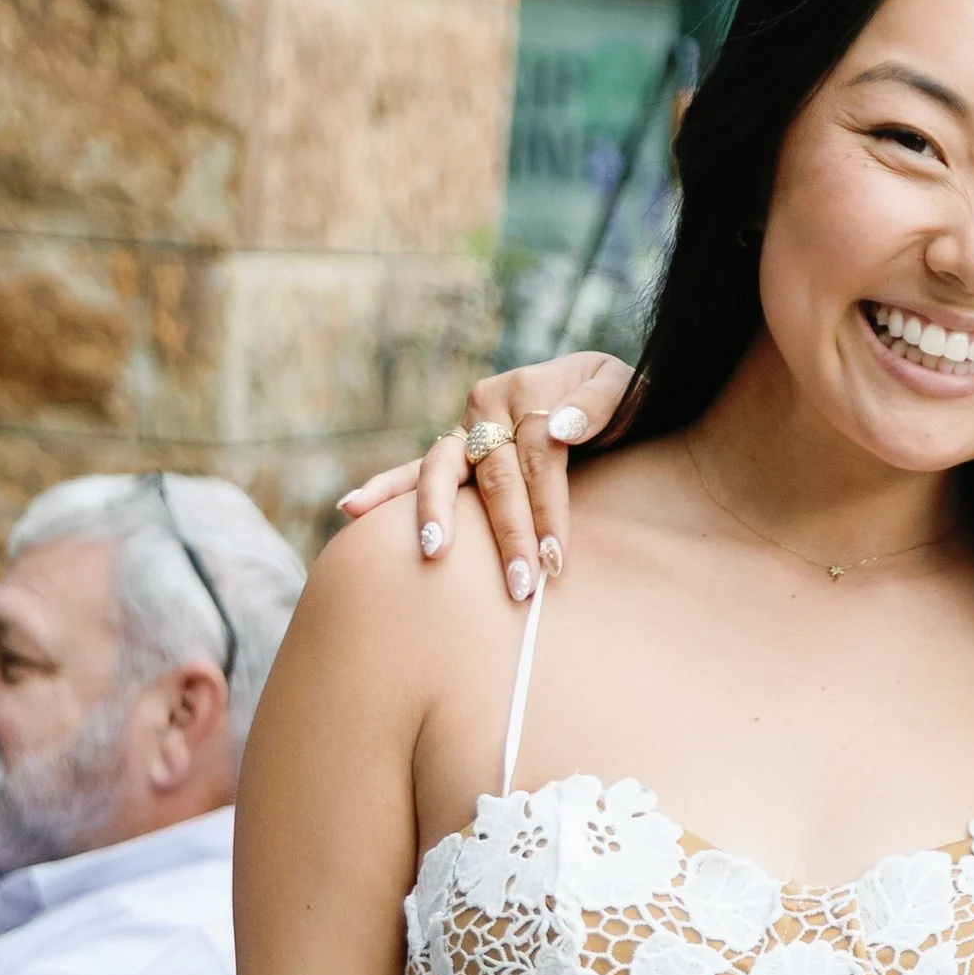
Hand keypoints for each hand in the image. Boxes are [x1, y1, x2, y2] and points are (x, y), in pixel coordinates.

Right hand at [336, 351, 634, 599]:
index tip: (557, 558)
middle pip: (493, 474)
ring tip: (432, 551)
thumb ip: (596, 406)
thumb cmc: (621, 399)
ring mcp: (466, 429)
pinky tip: (351, 509)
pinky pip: (416, 470)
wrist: (602, 391)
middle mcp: (487, 406)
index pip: (536, 455)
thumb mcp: (622, 389)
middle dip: (506, 532)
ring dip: (435, 511)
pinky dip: (385, 488)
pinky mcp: (455, 450)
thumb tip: (559, 429)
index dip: (548, 506)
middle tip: (520, 585)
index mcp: (526, 390)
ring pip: (441, 469)